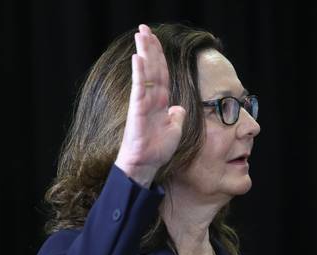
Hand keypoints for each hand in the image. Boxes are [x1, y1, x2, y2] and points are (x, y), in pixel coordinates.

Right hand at [115, 24, 185, 186]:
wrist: (146, 164)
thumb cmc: (157, 149)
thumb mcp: (174, 130)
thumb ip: (176, 116)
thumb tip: (179, 109)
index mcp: (160, 102)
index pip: (161, 73)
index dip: (159, 57)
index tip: (155, 40)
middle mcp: (151, 99)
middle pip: (152, 68)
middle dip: (149, 47)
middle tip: (144, 28)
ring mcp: (143, 103)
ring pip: (145, 73)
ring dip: (143, 53)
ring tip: (140, 34)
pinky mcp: (137, 111)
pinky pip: (139, 88)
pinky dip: (139, 73)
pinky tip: (138, 58)